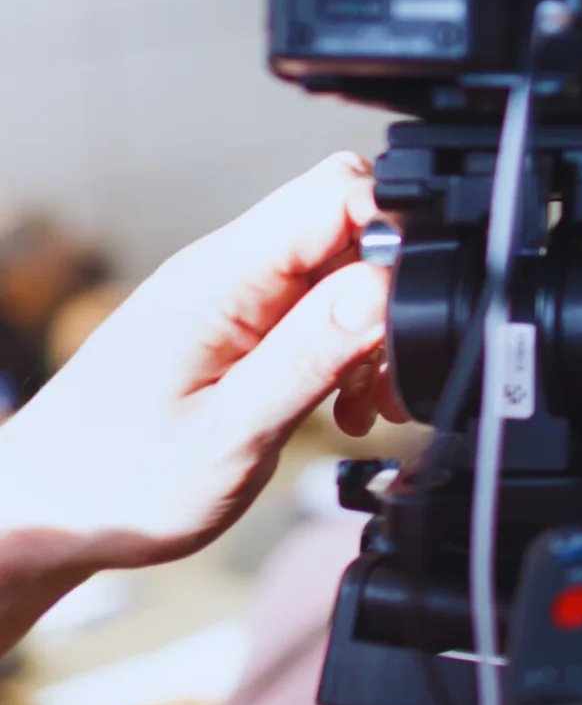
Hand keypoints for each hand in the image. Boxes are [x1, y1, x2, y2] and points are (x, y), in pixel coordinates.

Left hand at [0, 154, 402, 645]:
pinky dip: (348, 351)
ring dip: (374, 331)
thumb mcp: (230, 433)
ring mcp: (233, 294)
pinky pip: (318, 307)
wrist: (48, 513)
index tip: (410, 308)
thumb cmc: (116, 485)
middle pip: (351, 223)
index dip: (396, 232)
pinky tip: (343, 404)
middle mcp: (229, 270)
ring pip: (344, 270)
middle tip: (388, 370)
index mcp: (223, 277)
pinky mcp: (239, 323)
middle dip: (394, 289)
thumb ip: (312, 354)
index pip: (338, 192)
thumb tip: (388, 285)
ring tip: (366, 403)